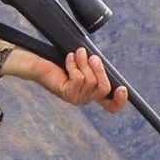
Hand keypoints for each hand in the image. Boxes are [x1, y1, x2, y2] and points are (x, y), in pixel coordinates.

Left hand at [2, 46, 127, 111]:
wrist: (37, 62)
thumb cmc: (58, 60)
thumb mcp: (81, 63)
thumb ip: (93, 66)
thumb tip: (101, 63)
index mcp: (91, 92)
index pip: (111, 105)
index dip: (119, 101)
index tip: (123, 90)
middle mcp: (85, 98)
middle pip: (104, 88)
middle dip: (99, 69)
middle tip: (91, 57)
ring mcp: (76, 98)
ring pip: (90, 81)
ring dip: (83, 63)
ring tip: (75, 54)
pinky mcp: (66, 94)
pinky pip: (78, 79)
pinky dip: (74, 65)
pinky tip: (68, 59)